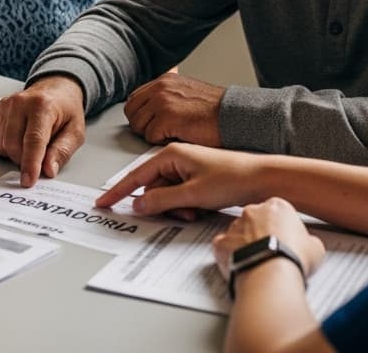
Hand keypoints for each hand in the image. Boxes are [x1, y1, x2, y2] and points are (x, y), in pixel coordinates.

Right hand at [0, 75, 86, 186]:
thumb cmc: (65, 111)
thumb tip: (47, 170)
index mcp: (43, 106)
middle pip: (13, 146)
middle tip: (39, 157)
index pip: (33, 140)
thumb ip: (62, 151)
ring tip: (30, 144)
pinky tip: (18, 139)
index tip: (28, 181)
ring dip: (14, 155)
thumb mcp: (75, 132)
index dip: (30, 164)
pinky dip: (5, 147)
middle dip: (24, 161)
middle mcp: (20, 102)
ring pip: (1, 145)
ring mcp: (5, 105)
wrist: (55, 89)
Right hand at [96, 143, 273, 217]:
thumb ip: (161, 200)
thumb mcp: (193, 194)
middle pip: (152, 188)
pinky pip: (180, 195)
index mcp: (171, 154)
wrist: (263, 178)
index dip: (118, 191)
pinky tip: (202, 208)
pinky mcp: (197, 177)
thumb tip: (137, 204)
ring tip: (197, 210)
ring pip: (166, 194)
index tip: (103, 203)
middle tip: (182, 213)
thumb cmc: (233, 178)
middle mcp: (177, 158)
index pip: (136, 175)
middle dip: (163, 205)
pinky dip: (186, 205)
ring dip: (177, 207)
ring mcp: (187, 168)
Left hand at [124, 73, 225, 145]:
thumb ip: (167, 94)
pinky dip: (161, 142)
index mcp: (164, 80)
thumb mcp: (187, 92)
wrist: (233, 116)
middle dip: (142, 126)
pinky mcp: (167, 117)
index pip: (134, 98)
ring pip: (138, 125)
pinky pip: (150, 136)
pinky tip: (178, 136)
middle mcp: (161, 87)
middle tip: (161, 132)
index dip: (141, 115)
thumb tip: (149, 104)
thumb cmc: (215, 111)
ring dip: (152, 134)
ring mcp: (162, 101)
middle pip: (131, 112)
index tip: (152, 123)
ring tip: (172, 133)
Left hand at [211, 198, 323, 282]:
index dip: (281, 228)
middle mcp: (252, 211)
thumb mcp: (315, 247)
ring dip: (244, 245)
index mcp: (277, 207)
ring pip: (237, 233)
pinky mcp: (220, 243)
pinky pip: (223, 247)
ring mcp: (234, 226)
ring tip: (256, 263)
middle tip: (269, 253)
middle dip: (260, 234)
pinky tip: (241, 267)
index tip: (284, 241)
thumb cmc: (292, 257)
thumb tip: (308, 245)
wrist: (271, 274)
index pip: (277, 212)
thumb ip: (308, 240)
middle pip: (255, 220)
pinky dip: (229, 256)